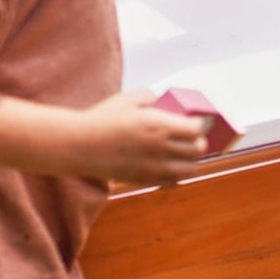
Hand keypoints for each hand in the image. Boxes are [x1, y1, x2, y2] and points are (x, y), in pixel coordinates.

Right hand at [69, 89, 208, 185]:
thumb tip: (161, 101)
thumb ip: (150, 96)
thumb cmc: (102, 119)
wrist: (81, 146)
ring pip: (188, 170)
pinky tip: (171, 165)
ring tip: (184, 152)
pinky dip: (177, 174)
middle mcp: (161, 148)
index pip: (196, 129)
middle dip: (198, 142)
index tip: (194, 121)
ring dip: (190, 160)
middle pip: (196, 150)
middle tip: (192, 136)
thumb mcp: (128, 98)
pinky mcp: (144, 180)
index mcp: (160, 126)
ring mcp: (154, 168)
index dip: (199, 124)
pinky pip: (172, 182)